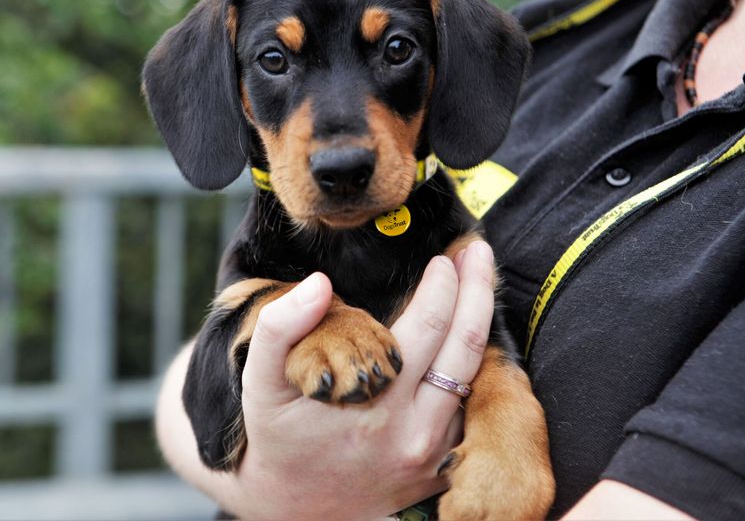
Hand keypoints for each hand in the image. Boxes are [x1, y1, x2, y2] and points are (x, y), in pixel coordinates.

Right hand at [156, 241, 496, 520]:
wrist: (294, 506)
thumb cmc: (278, 434)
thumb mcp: (262, 380)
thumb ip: (282, 326)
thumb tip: (319, 284)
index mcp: (377, 401)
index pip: (428, 326)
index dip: (441, 285)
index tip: (442, 257)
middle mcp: (416, 430)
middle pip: (466, 346)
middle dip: (476, 288)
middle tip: (478, 250)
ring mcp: (433, 453)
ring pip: (478, 377)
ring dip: (481, 321)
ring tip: (480, 278)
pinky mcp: (440, 468)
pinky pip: (472, 409)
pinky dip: (476, 365)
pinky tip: (469, 330)